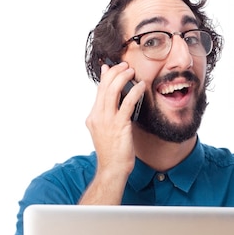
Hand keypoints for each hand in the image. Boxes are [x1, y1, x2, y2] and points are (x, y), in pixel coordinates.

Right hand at [80, 62, 144, 204]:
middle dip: (115, 72)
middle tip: (125, 65)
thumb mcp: (106, 131)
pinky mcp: (119, 125)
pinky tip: (141, 86)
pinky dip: (134, 92)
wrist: (112, 169)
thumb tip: (115, 102)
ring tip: (131, 71)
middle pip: (104, 86)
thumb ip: (109, 116)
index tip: (112, 66)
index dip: (106, 76)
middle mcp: (97, 116)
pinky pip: (127, 103)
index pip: (98, 90)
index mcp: (93, 116)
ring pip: (112, 91)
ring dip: (122, 77)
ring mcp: (107, 121)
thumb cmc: (112, 152)